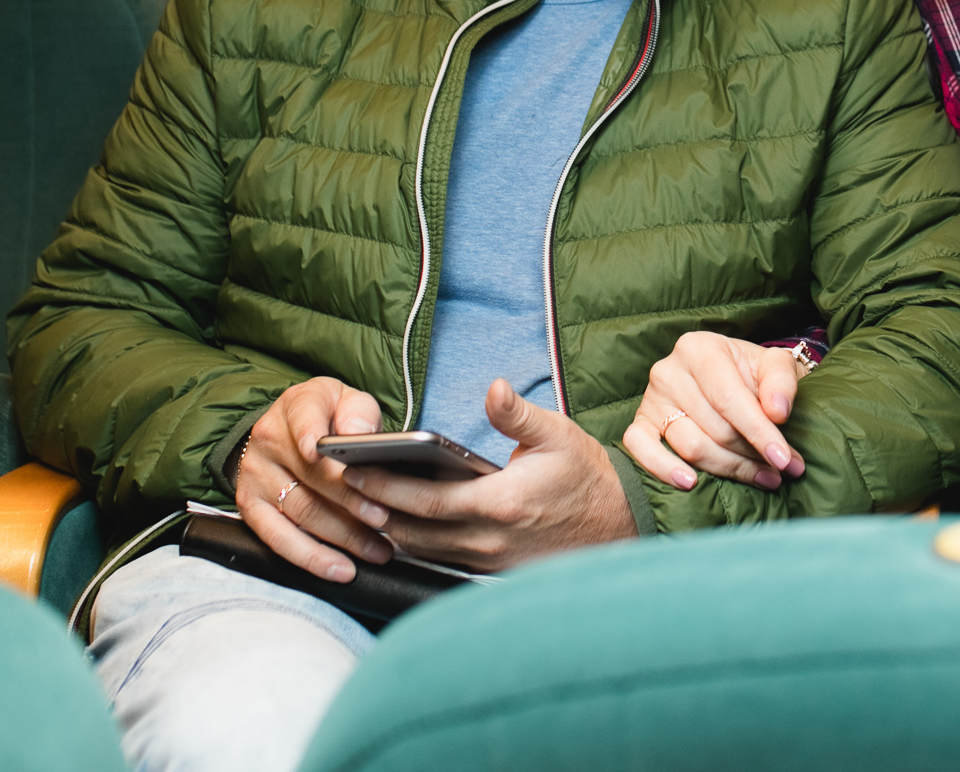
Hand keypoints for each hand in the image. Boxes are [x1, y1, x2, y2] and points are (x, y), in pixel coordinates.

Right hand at [234, 377, 393, 581]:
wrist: (291, 430)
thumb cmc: (332, 418)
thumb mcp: (348, 400)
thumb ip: (358, 412)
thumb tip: (358, 433)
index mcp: (295, 406)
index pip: (303, 419)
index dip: (309, 434)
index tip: (319, 450)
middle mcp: (267, 440)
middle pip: (312, 476)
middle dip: (351, 501)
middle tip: (384, 519)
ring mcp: (255, 476)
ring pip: (301, 512)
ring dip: (343, 536)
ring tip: (378, 549)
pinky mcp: (250, 508)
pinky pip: (279, 539)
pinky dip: (312, 558)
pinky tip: (341, 569)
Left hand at [344, 381, 635, 571]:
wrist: (617, 525)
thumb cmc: (586, 477)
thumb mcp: (558, 435)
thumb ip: (517, 415)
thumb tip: (494, 388)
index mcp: (500, 504)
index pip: (427, 502)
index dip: (386, 489)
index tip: (354, 473)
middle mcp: (489, 540)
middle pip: (414, 531)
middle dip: (374, 510)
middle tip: (341, 488)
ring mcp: (489, 561)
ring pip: (424, 550)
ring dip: (389, 529)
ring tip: (359, 504)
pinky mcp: (491, 571)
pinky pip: (441, 559)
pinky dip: (414, 543)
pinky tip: (397, 525)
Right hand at [622, 332, 808, 491]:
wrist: (730, 377)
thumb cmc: (752, 373)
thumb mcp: (774, 365)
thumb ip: (780, 382)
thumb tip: (777, 412)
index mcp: (700, 348)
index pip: (729, 398)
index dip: (758, 431)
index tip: (783, 459)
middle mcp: (669, 370)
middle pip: (714, 428)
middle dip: (752, 454)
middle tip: (782, 470)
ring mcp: (651, 399)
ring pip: (690, 446)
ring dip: (729, 468)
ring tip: (763, 476)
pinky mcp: (640, 424)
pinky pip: (641, 449)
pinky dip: (664, 468)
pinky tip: (690, 482)